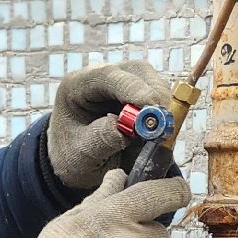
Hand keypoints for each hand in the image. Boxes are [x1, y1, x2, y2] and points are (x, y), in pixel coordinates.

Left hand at [46, 60, 171, 190]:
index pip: (107, 76)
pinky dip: (163, 115)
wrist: (76, 165)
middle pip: (137, 72)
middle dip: (155, 97)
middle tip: (164, 126)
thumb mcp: (81, 156)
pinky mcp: (138, 94)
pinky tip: (157, 135)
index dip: (134, 89)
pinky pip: (159, 97)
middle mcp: (100, 77)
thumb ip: (102, 140)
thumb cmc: (73, 158)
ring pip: (153, 82)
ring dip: (162, 107)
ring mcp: (121, 83)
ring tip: (158, 136)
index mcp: (76, 86)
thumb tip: (128, 127)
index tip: (153, 109)